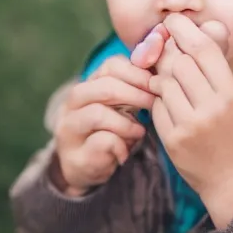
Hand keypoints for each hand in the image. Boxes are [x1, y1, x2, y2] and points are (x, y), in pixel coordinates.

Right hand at [52, 55, 155, 195]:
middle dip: (135, 94)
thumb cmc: (113, 131)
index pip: (111, 65)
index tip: (157, 83)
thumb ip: (136, 89)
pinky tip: (126, 151)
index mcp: (87, 86)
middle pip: (103, 87)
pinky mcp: (75, 155)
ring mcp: (69, 130)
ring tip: (140, 131)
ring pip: (97, 113)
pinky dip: (121, 145)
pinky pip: (101, 142)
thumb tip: (163, 74)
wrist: (86, 167)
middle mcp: (71, 105)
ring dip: (127, 123)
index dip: (138, 72)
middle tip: (154, 104)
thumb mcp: (124, 106)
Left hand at [149, 13, 232, 227]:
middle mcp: (213, 106)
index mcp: (230, 91)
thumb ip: (214, 63)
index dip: (185, 30)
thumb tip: (202, 25)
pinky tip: (169, 107)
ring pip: (163, 83)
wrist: (227, 174)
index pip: (204, 49)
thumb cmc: (226, 126)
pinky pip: (155, 106)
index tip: (173, 20)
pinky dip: (158, 102)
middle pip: (179, 63)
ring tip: (171, 85)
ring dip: (162, 80)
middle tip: (168, 55)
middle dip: (169, 56)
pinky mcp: (173, 138)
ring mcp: (191, 124)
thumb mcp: (228, 94)